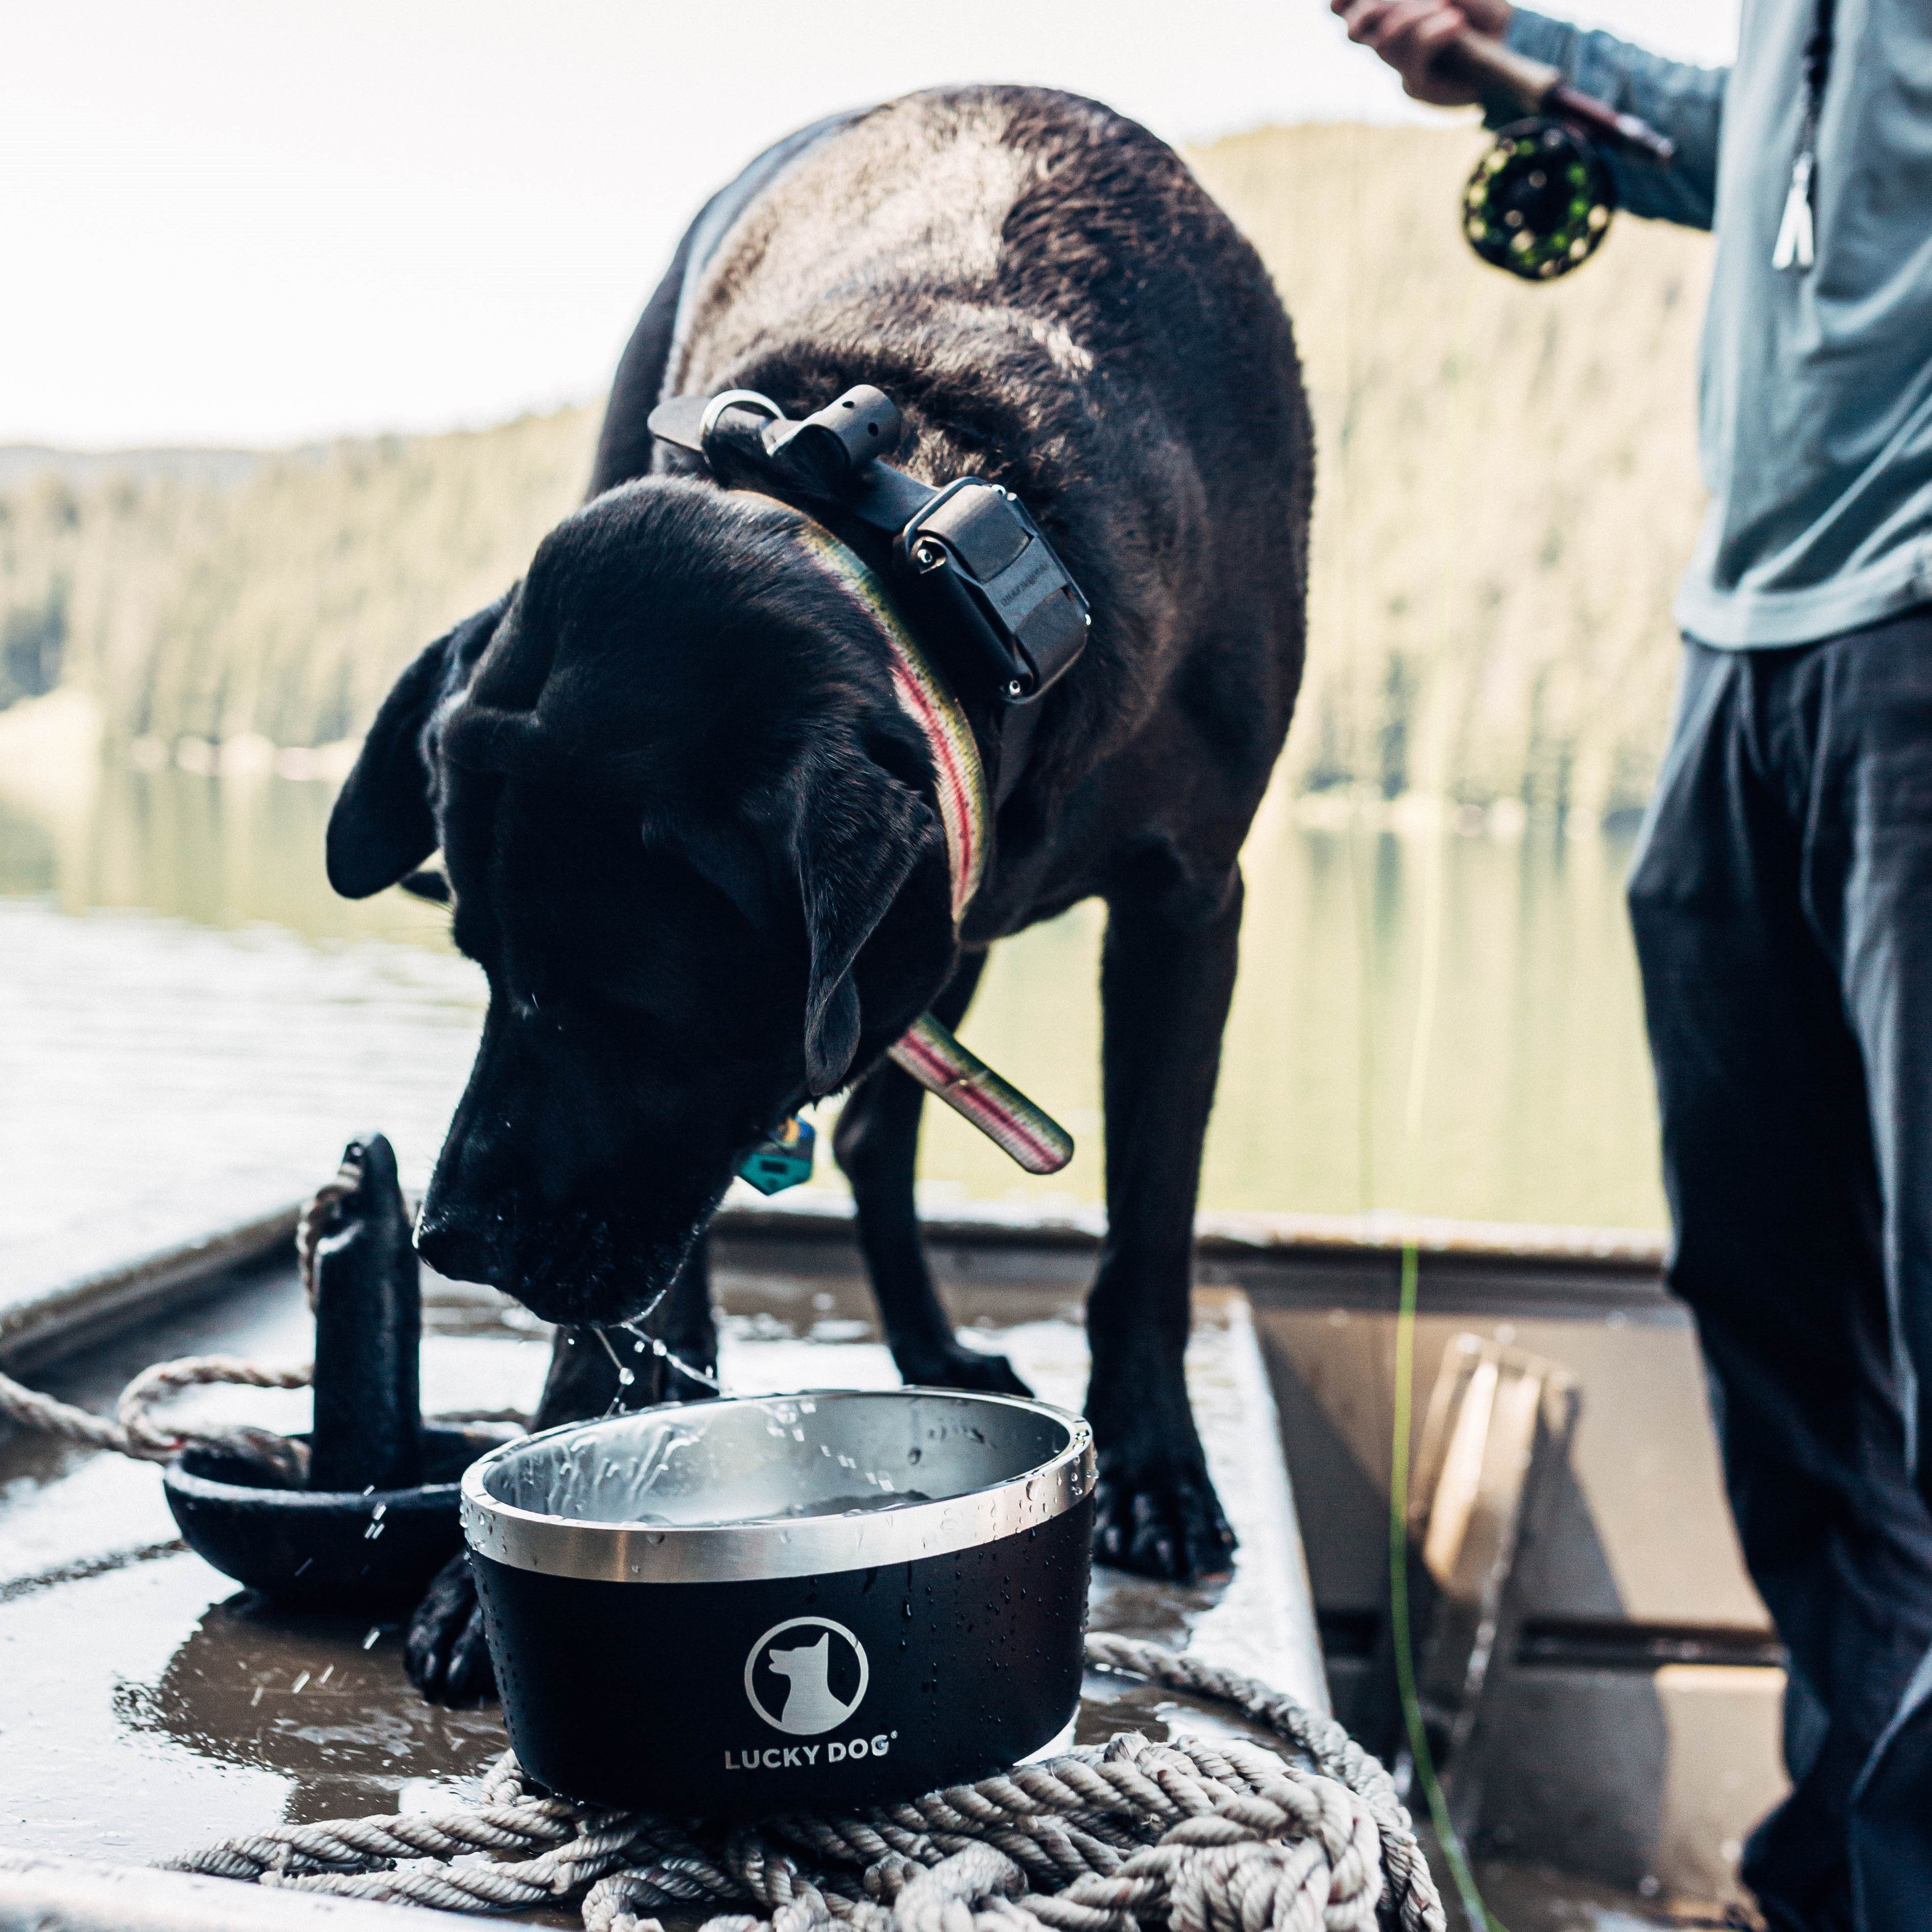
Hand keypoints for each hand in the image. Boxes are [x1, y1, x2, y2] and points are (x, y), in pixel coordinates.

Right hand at [1332, 0, 1513, 105]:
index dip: (1341, 2)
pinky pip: (1413, 57)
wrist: (1510, 42)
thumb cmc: (1482, 8)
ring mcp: (1400, 66)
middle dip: (1366, 11)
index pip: (1348, 9)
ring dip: (1411, 17)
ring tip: (1446, 6)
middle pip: (1354, 31)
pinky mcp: (1417, 86)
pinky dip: (1432, 33)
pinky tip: (1455, 22)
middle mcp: (1388, 41)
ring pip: (1383, 43)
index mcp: (1389, 13)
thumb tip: (1417, 1)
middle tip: (1394, 0)